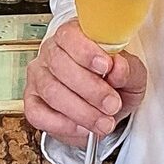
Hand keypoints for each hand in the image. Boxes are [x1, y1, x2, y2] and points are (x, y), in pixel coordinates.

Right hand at [22, 19, 146, 146]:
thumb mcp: (131, 74)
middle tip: (112, 104)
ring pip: (51, 91)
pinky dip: (63, 125)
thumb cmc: (115, 83)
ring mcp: (38, 77)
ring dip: (81, 111)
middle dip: (90, 89)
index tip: (106, 66)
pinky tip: (82, 128)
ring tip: (104, 122)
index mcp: (73, 36)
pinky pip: (37, 114)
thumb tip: (118, 66)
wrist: (105, 107)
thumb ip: (128, 69)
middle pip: (59, 64)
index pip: (69, 35)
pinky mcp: (31, 102)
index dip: (86, 51)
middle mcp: (51, 52)